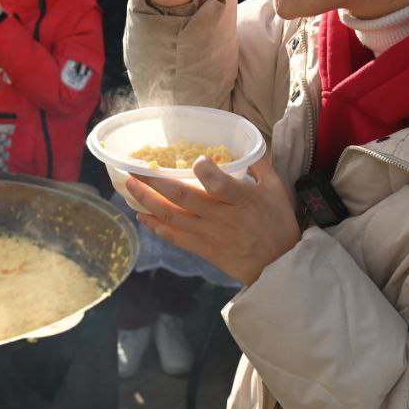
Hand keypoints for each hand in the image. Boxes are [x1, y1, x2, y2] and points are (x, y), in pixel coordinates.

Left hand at [127, 155, 300, 285]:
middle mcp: (222, 217)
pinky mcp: (203, 249)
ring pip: (172, 216)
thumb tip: (244, 142)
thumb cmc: (278, 223)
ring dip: (147, 201)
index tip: (195, 158)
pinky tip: (142, 215)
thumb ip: (258, 163)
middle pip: (183, 198)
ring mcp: (209, 235)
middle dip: (155, 181)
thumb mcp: (276, 188)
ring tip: (129, 186)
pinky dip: (156, 226)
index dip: (204, 170)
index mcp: (242, 199)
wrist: (279, 266)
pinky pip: (174, 236)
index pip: (218, 184)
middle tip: (134, 167)